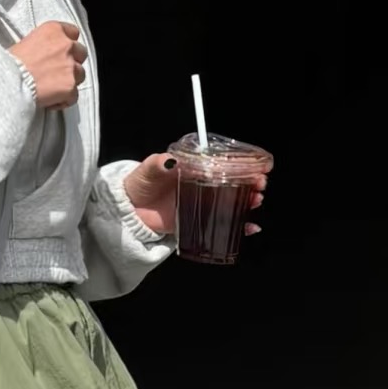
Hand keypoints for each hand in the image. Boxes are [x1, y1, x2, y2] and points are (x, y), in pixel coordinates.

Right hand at [10, 20, 84, 108]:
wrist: (8, 82)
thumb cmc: (10, 64)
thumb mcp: (25, 43)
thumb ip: (43, 45)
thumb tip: (46, 54)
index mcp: (54, 30)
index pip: (73, 32)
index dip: (68, 43)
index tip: (62, 51)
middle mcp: (66, 45)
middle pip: (81, 53)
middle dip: (72, 62)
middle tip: (57, 71)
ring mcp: (70, 67)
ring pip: (80, 75)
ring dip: (70, 81)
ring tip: (53, 89)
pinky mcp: (70, 87)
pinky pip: (73, 96)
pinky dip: (64, 100)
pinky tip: (50, 101)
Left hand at [122, 155, 266, 237]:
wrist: (128, 210)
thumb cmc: (138, 184)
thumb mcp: (148, 169)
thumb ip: (159, 164)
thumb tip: (171, 161)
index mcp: (194, 168)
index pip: (224, 163)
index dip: (243, 164)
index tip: (258, 165)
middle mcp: (201, 184)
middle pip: (233, 181)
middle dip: (251, 182)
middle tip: (259, 185)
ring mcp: (200, 203)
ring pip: (231, 201)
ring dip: (247, 201)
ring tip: (255, 201)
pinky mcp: (197, 222)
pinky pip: (221, 224)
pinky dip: (238, 226)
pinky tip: (249, 227)